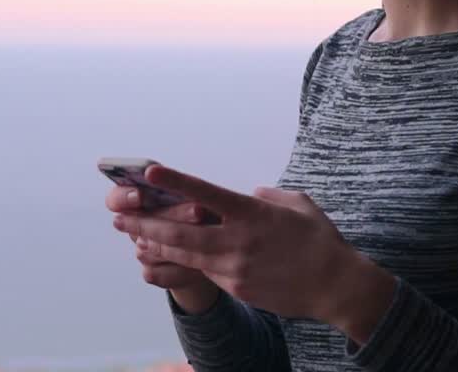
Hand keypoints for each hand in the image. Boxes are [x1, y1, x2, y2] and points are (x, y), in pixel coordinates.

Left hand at [112, 165, 395, 338]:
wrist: (336, 286)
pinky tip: (163, 257)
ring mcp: (236, 267)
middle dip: (147, 223)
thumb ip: (269, 196)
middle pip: (181, 232)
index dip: (175, 180)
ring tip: (132, 235)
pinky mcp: (237, 287)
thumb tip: (250, 195)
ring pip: (185, 255)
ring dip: (156, 245)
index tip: (150, 169)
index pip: (206, 193)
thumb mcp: (297, 204)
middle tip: (120, 216)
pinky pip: (203, 272)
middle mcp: (239, 240)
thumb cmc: (319, 239)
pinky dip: (181, 263)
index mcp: (252, 213)